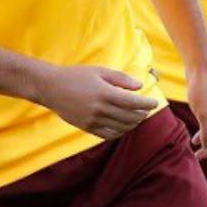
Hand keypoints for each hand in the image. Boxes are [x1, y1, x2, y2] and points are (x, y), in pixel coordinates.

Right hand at [32, 65, 158, 139]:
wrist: (51, 88)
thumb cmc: (76, 75)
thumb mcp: (99, 71)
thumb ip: (120, 79)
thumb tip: (139, 86)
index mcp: (105, 93)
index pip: (133, 102)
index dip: (147, 104)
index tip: (155, 103)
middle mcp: (100, 109)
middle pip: (130, 117)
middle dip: (142, 114)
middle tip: (147, 109)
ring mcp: (93, 120)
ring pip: (121, 127)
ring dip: (133, 123)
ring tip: (137, 117)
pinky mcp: (87, 128)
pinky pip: (109, 134)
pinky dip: (120, 132)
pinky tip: (124, 126)